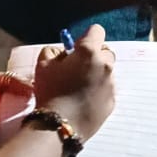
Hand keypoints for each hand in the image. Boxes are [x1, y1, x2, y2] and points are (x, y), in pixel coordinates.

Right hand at [32, 24, 115, 142]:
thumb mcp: (43, 65)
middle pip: (105, 51)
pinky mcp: (113, 101)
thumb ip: (55, 51)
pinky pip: (107, 89)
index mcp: (89, 52)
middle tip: (78, 68)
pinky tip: (84, 101)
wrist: (59, 126)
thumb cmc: (50, 91)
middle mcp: (105, 65)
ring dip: (97, 74)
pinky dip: (98, 91)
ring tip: (80, 88)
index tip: (76, 49)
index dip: (85, 38)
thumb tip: (66, 52)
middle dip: (94, 56)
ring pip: (107, 72)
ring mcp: (111, 84)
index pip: (96, 30)